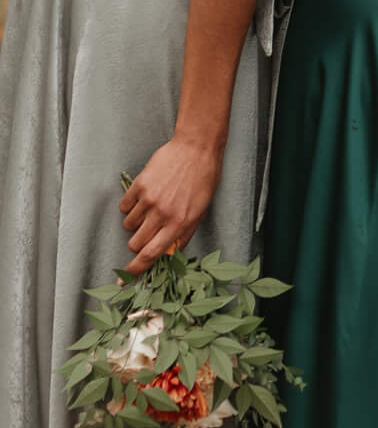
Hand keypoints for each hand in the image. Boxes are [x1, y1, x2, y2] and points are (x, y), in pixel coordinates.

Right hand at [121, 136, 221, 272]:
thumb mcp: (200, 211)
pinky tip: (143, 198)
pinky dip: (130, 206)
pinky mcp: (139, 185)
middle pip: (135, 243)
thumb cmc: (203, 180)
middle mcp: (162, 214)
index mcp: (179, 224)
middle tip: (147, 232)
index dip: (136, 269)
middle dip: (137, 243)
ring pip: (128, 225)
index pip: (151, 254)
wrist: (196, 149)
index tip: (125, 278)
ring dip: (135, 223)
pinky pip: (124, 206)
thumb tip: (168, 253)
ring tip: (150, 209)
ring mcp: (149, 199)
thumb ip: (183, 234)